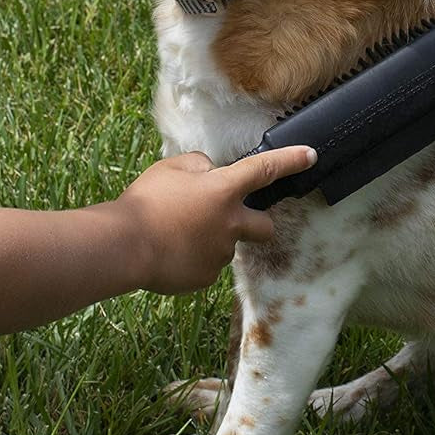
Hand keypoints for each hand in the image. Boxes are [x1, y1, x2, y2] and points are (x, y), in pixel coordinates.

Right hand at [116, 146, 316, 294]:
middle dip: (257, 223)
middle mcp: (231, 223)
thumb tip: (208, 173)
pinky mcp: (205, 277)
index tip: (310, 156)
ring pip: (225, 245)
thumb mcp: (171, 168)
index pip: (266, 170)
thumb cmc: (146, 202)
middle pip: (265, 226)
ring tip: (174, 234)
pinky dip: (192, 259)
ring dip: (210, 239)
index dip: (291, 161)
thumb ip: (198, 166)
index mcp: (224, 190)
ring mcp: (220, 253)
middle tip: (229, 219)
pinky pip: (205, 265)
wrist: (124, 246)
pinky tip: (170, 252)